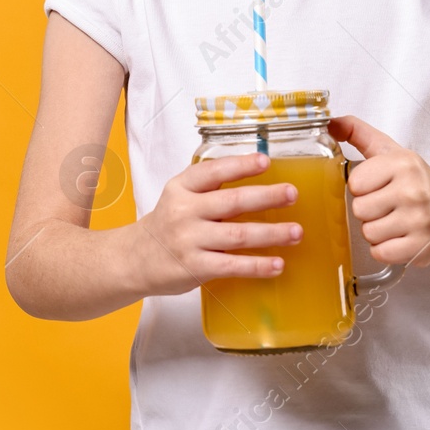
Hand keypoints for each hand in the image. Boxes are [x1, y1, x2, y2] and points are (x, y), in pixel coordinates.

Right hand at [133, 153, 303, 295]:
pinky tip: (277, 264)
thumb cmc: (166, 225)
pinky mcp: (194, 268)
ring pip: (238, 235)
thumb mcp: (179, 196)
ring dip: (271, 233)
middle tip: (292, 194)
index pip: (214, 171)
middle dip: (266, 197)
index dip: (241, 165)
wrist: (134, 260)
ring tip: (296, 232)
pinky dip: (257, 265)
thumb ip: (210, 188)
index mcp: (181, 187)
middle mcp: (184, 211)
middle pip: (232, 201)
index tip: (266, 161)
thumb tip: (260, 180)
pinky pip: (232, 266)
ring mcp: (189, 240)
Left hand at [328, 115, 429, 268]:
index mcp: (403, 163)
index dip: (362, 188)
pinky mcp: (422, 245)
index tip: (377, 186)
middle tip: (386, 206)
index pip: (356, 183)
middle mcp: (414, 189)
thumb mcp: (389, 151)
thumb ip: (358, 133)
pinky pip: (381, 253)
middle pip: (360, 210)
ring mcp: (420, 219)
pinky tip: (399, 237)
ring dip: (376, 231)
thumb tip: (330, 121)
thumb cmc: (414, 180)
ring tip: (393, 221)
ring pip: (369, 233)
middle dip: (368, 211)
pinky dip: (385, 249)